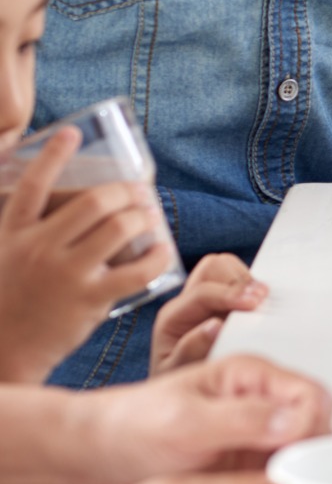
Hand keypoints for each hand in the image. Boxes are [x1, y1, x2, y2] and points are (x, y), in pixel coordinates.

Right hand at [0, 127, 175, 382]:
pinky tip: (164, 249)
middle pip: (94, 202)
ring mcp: (65, 273)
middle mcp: (38, 248)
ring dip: (144, 217)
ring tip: (150, 217)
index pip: (33, 186)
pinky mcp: (88, 299)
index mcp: (14, 233)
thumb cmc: (9, 298)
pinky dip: (157, 255)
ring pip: (119, 228)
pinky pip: (136, 270)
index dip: (53, 156)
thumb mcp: (4, 255)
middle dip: (126, 192)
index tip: (71, 133)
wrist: (4, 349)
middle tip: (139, 193)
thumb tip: (49, 201)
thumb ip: (25, 230)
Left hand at [82, 353, 331, 483]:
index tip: (296, 453)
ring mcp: (259, 438)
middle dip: (312, 453)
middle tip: (288, 478)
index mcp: (252, 377)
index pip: (311, 395)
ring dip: (300, 475)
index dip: (313, 426)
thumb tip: (296, 421)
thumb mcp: (185, 420)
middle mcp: (262, 404)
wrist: (98, 460)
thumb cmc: (131, 427)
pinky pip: (287, 479)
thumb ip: (242, 419)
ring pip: (308, 455)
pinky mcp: (252, 468)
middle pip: (319, 426)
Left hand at [152, 253, 266, 374]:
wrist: (183, 397)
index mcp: (174, 318)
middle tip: (261, 299)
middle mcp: (189, 304)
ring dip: (248, 281)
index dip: (230, 294)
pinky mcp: (228, 304)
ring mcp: (210, 301)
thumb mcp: (179, 374)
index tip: (255, 303)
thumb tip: (214, 325)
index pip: (203, 292)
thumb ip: (190, 351)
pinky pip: (242, 281)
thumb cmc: (181, 384)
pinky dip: (255, 287)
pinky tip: (264, 304)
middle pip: (214, 266)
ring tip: (263, 302)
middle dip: (239, 279)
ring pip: (228, 266)